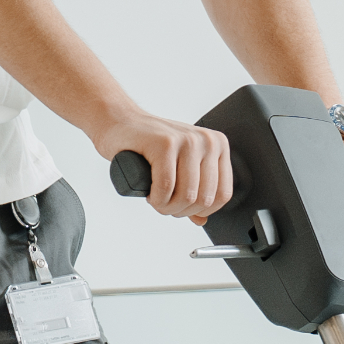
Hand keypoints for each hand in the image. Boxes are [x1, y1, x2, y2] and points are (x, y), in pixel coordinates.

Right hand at [99, 111, 234, 220]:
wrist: (120, 124)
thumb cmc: (150, 147)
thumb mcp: (180, 167)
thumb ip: (195, 191)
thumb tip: (202, 220)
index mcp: (218, 145)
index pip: (223, 194)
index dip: (200, 211)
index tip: (182, 207)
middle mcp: (208, 141)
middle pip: (204, 199)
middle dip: (180, 210)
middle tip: (163, 203)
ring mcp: (187, 140)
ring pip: (186, 196)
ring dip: (166, 207)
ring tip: (155, 198)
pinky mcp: (165, 143)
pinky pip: (166, 187)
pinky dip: (156, 199)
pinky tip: (148, 193)